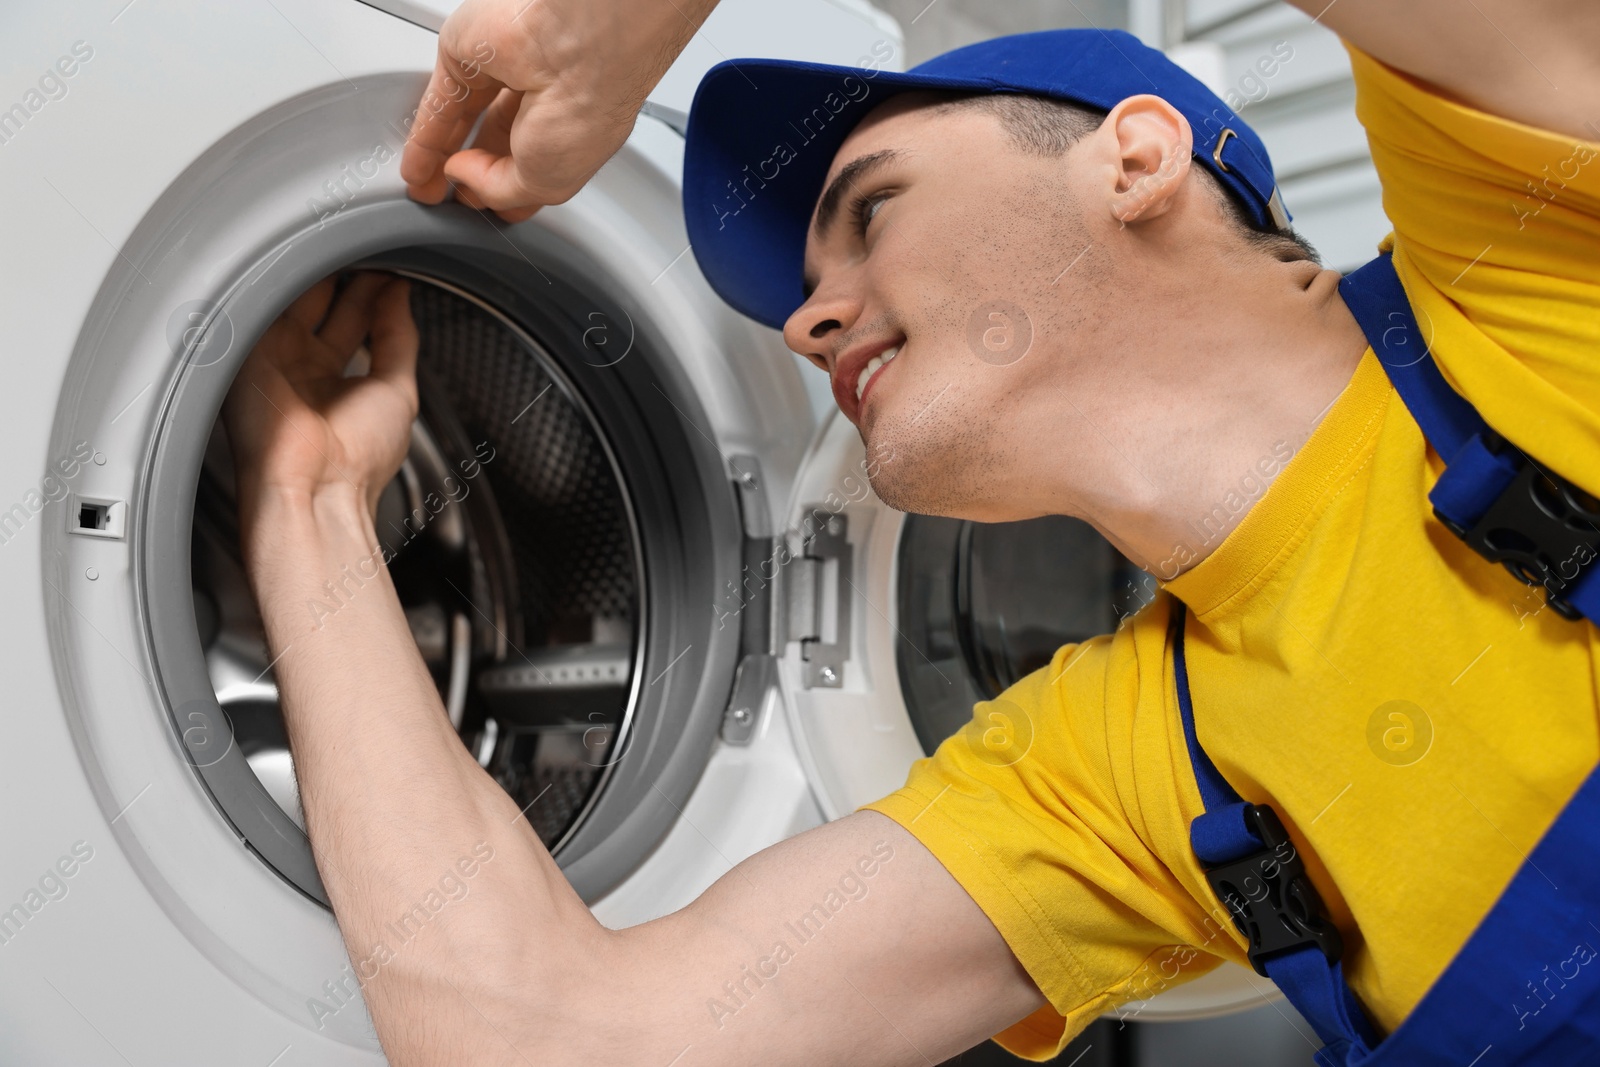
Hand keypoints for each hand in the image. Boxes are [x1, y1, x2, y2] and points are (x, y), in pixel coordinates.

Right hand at [222, 273, 418, 530]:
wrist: (315, 490)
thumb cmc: (355, 463)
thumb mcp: (397, 391)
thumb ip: (398, 339)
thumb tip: (400, 296)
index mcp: (337, 383)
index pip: (355, 323)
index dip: (375, 295)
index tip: (394, 272)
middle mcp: (304, 368)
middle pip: (326, 304)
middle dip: (351, 276)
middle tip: (374, 249)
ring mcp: (276, 357)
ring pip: (297, 297)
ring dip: (323, 269)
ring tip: (349, 242)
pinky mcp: (249, 351)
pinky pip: (269, 300)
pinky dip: (291, 277)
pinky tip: (314, 254)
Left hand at [400, 0, 719, 221]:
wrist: (577, 54)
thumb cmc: (585, 111)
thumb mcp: (545, 185)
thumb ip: (498, 190)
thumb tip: (463, 180)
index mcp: (570, 131)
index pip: (529, 164)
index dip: (504, 190)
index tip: (483, 208)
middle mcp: (537, 102)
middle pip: (492, 142)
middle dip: (468, 174)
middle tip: (447, 198)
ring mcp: (501, 76)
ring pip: (461, 121)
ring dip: (439, 157)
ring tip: (424, 187)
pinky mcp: (466, 56)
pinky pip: (438, 101)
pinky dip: (424, 135)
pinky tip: (415, 163)